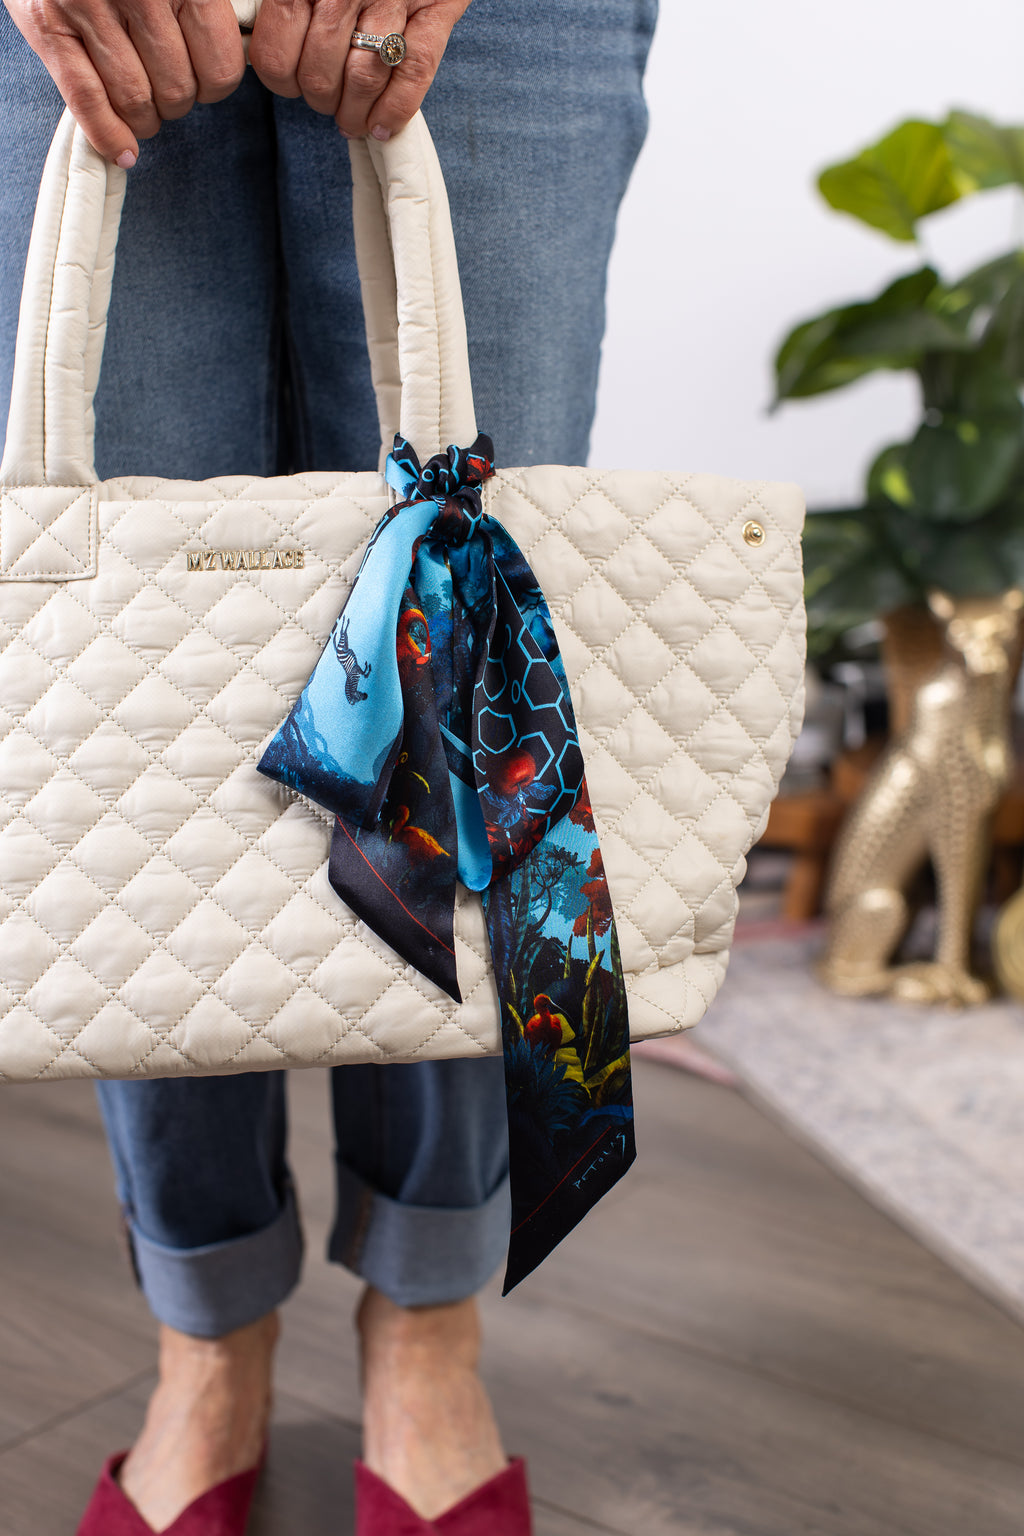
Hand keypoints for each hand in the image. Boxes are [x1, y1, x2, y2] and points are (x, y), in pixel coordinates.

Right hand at [4, 0, 246, 165]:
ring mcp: (89, 5)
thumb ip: (209, 6)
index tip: (203, 81)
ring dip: (144, 118)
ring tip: (142, 105)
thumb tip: (244, 50)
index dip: (215, 85)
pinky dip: (108, 134)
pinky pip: (88, 99)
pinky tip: (123, 151)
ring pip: (136, 100)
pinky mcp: (50, 24)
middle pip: (178, 89)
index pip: (221, 67)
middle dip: (176, 100)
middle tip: (165, 88)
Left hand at [248, 0, 470, 141]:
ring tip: (352, 117)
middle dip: (320, 99)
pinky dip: (396, 108)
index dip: (280, 81)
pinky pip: (412, 71)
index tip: (289, 81)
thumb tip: (258, 49)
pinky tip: (380, 125)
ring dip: (354, 112)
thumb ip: (274, 5)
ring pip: (363, 79)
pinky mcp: (434, 7)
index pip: (275, 57)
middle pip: (319, 76)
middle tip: (324, 97)